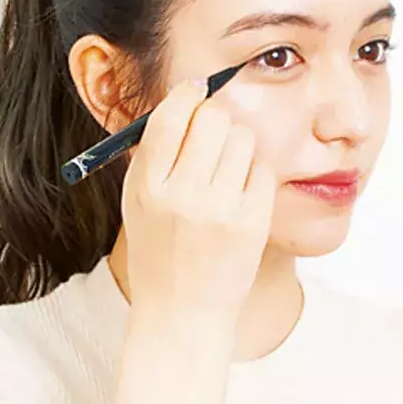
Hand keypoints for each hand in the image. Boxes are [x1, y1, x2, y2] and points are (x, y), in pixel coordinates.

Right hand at [121, 77, 276, 317]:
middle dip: (217, 120)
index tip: (197, 91)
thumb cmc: (161, 251)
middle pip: (213, 119)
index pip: (171, 116)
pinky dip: (254, 177)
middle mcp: (182, 195)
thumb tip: (188, 95)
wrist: (182, 313)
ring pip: (244, 139)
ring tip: (226, 176)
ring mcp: (220, 211)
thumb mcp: (139, 202)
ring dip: (239, 147)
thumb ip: (157, 153)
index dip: (187, 95)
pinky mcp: (252, 224)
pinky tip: (241, 199)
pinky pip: (263, 171)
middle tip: (215, 138)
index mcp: (147, 186)